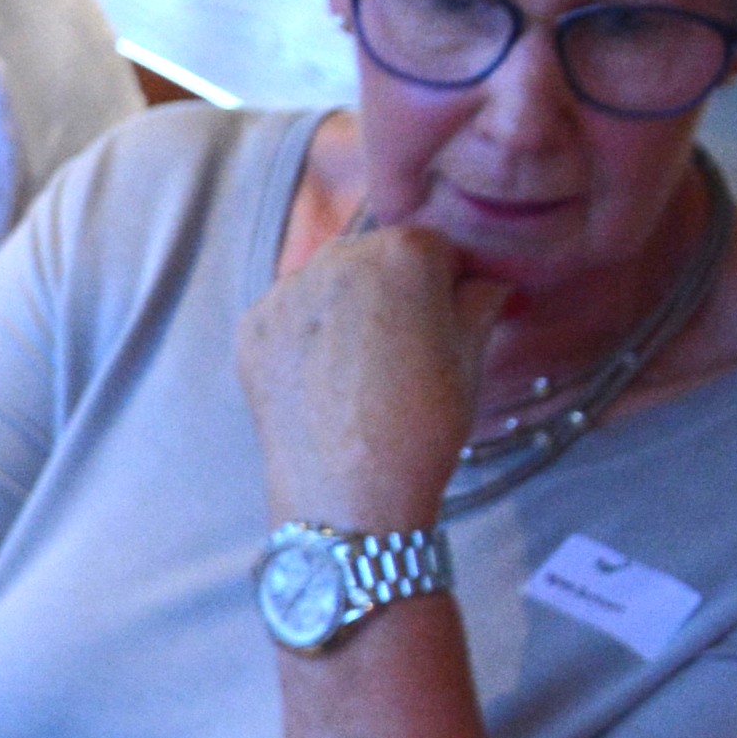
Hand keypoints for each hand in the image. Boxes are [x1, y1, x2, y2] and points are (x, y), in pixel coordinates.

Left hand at [238, 210, 492, 529]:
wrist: (347, 492)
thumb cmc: (423, 422)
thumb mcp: (470, 355)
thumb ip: (480, 299)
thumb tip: (485, 281)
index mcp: (402, 252)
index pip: (436, 245)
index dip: (449, 280)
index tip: (451, 315)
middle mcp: (336, 255)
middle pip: (375, 255)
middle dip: (394, 287)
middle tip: (406, 345)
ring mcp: (284, 291)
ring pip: (327, 282)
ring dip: (347, 305)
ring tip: (362, 366)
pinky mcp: (251, 327)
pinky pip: (288, 315)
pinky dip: (306, 334)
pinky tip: (323, 378)